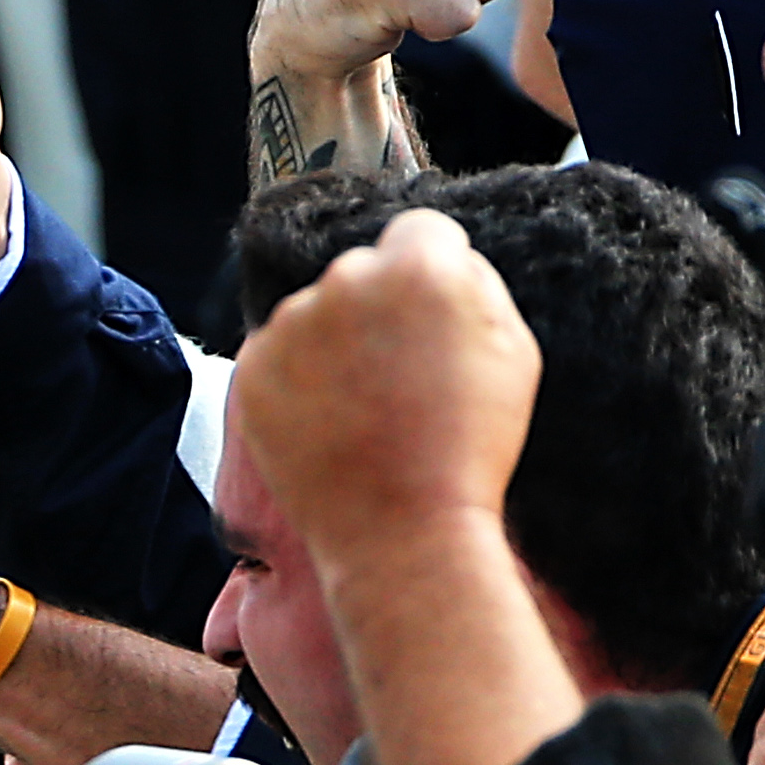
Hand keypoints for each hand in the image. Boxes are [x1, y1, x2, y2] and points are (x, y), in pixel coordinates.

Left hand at [228, 207, 543, 561]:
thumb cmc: (470, 449)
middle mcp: (346, 280)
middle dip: (380, 309)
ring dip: (335, 345)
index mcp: (420, 268)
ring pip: (316, 314)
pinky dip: (298, 382)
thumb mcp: (514, 351)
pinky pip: (279, 355)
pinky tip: (330, 425)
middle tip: (400, 377)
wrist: (403, 533)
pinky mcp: (251, 368)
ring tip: (365, 412)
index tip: (434, 316)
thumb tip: (444, 259)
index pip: (421, 231)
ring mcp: (291, 324)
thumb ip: (477, 283)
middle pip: (364, 270)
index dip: (434, 273)